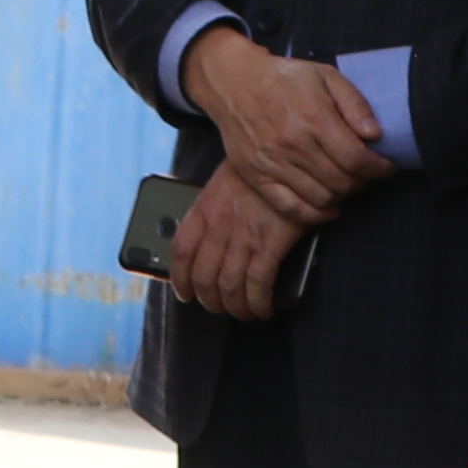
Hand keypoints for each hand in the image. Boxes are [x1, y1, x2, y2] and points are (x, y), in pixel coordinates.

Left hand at [163, 165, 303, 321]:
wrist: (287, 154)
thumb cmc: (258, 170)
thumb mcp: (224, 183)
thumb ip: (213, 211)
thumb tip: (210, 243)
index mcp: (204, 209)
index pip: (181, 253)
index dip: (180, 280)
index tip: (186, 294)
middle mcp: (219, 226)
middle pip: (204, 278)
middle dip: (211, 302)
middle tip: (221, 307)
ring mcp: (243, 236)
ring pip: (229, 287)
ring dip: (236, 308)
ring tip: (245, 312)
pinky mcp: (270, 242)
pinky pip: (258, 285)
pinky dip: (258, 303)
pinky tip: (264, 308)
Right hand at [184, 27, 389, 223]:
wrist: (234, 83)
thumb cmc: (284, 78)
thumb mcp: (326, 76)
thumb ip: (354, 104)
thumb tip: (376, 135)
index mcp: (314, 118)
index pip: (356, 159)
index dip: (378, 168)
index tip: (386, 166)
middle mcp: (293, 144)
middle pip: (341, 182)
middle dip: (363, 181)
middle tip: (366, 173)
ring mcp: (273, 164)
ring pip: (321, 197)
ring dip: (342, 195)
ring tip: (346, 183)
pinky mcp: (257, 177)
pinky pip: (290, 208)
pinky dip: (314, 215)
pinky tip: (329, 209)